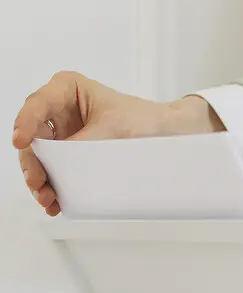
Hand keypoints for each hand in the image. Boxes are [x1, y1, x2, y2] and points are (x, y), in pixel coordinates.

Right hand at [12, 71, 224, 215]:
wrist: (170, 136)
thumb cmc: (146, 120)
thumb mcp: (113, 129)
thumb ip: (83, 144)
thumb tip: (62, 165)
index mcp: (67, 90)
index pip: (37, 106)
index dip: (25, 124)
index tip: (22, 141)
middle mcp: (59, 111)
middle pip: (34, 137)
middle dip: (33, 162)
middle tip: (38, 182)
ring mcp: (64, 135)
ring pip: (40, 157)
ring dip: (41, 179)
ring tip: (47, 198)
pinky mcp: (71, 156)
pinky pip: (55, 171)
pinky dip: (54, 186)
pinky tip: (55, 202)